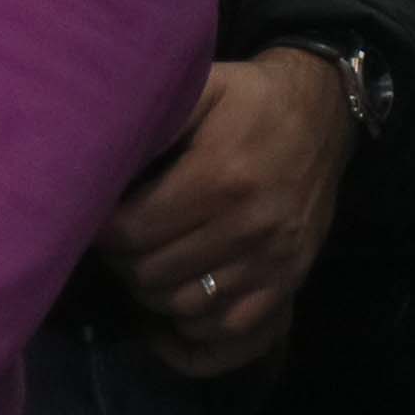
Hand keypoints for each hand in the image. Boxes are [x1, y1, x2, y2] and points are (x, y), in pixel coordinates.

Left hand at [94, 49, 352, 376]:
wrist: (322, 114)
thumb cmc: (249, 100)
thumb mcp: (200, 88)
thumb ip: (153, 120)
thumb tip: (96, 152)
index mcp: (218, 177)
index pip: (134, 232)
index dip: (101, 233)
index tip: (92, 220)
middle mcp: (248, 227)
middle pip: (154, 274)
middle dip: (120, 263)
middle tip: (112, 245)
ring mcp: (272, 259)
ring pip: (186, 306)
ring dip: (151, 293)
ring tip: (140, 264)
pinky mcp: (290, 278)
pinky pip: (231, 325)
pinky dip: (196, 321)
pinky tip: (179, 292)